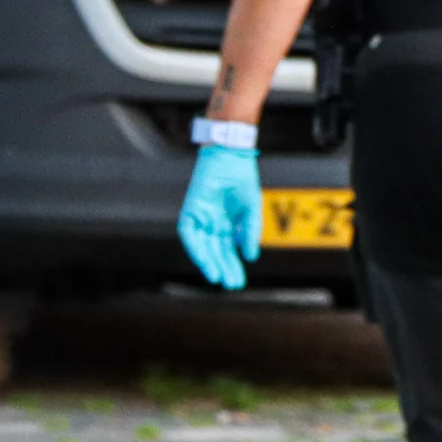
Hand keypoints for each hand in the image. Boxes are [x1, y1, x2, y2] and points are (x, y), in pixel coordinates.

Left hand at [177, 144, 262, 289]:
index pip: (228, 251)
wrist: (230, 157)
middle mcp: (212, 224)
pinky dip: (195, 246)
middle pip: (215, 252)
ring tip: (217, 277)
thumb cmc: (242, 180)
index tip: (238, 282)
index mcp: (227, 225)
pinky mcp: (190, 210)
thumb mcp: (251, 210)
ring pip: (202, 246)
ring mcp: (200, 218)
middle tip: (230, 285)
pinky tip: (204, 259)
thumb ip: (250, 233)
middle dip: (223, 268)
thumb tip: (250, 257)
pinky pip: (189, 233)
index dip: (233, 266)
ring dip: (208, 262)